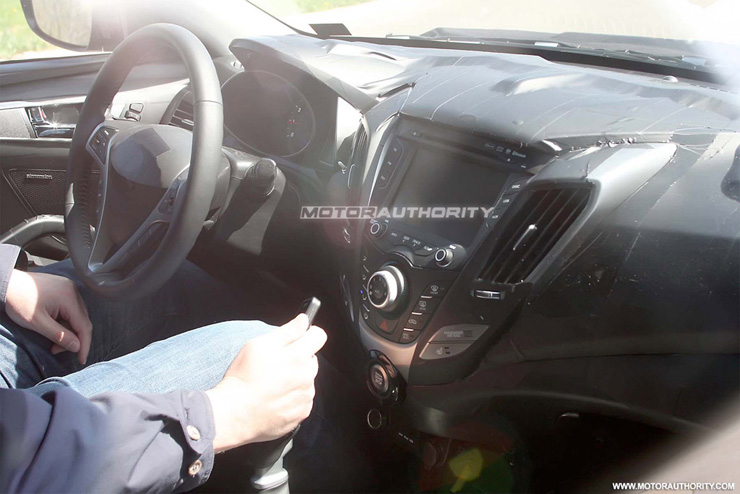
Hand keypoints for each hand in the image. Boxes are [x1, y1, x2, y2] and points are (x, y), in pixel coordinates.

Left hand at [5, 270, 92, 364]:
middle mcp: (74, 291)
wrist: (7, 283)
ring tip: (52, 340)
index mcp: (69, 298)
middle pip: (81, 321)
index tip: (81, 360)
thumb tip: (77, 346)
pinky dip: (65, 321)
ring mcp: (69, 288)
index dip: (84, 344)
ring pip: (76, 315)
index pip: (84, 326)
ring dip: (68, 330)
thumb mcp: (37, 323)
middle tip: (56, 350)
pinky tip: (53, 327)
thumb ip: (59, 336)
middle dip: (73, 338)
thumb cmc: (18, 301)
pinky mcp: (63, 289)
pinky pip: (71, 308)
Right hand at [206, 314, 326, 451]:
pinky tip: (275, 397)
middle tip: (276, 363)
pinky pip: (302, 398)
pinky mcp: (302, 412)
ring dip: (296, 378)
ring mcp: (305, 395)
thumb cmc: (244, 377)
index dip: (309, 333)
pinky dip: (293, 396)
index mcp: (298, 356)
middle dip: (299, 357)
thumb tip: (303, 320)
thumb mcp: (260, 344)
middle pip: (311, 358)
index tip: (301, 335)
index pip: (319, 336)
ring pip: (307, 379)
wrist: (236, 413)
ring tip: (272, 383)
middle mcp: (307, 375)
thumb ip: (287, 331)